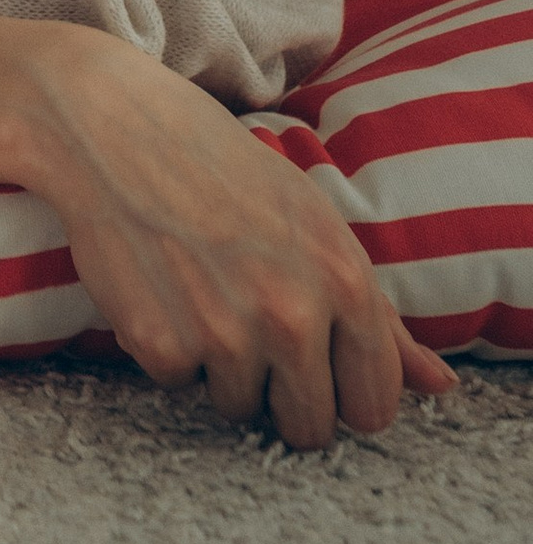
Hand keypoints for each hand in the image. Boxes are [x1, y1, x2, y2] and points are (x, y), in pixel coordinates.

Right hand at [0, 2, 456, 448]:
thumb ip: (381, 316)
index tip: (315, 364)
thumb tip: (443, 388)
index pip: (376, 401)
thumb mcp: (309, 220)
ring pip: (238, 408)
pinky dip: (163, 348)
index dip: (343, 390)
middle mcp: (294, 312)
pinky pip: (175, 384)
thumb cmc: (212, 163)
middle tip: (244, 325)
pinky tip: (153, 284)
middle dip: (279, 392)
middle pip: (310, 426)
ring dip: (216, 366)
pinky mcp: (161, 345)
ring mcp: (226, 333)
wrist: (100, 118)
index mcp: (343, 277)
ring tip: (195, 289)